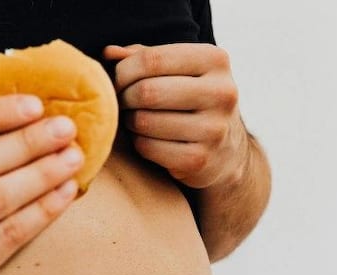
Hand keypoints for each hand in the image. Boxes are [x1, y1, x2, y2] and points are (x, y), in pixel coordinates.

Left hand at [103, 43, 247, 189]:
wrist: (226, 150)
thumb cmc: (190, 100)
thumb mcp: (177, 70)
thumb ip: (144, 56)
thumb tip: (110, 53)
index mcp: (215, 60)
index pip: (152, 59)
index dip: (123, 71)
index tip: (119, 81)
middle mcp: (222, 92)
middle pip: (146, 91)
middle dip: (124, 97)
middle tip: (124, 102)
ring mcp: (213, 129)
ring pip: (144, 121)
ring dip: (130, 121)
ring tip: (136, 119)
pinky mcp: (199, 160)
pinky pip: (147, 147)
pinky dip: (138, 143)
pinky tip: (148, 139)